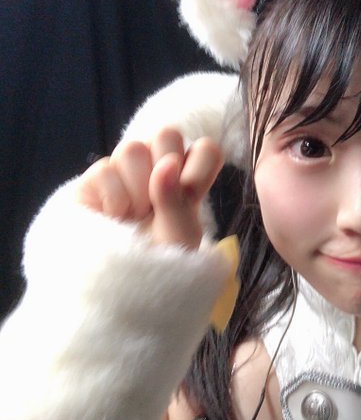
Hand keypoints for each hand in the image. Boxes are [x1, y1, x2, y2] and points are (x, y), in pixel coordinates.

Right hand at [77, 128, 223, 248]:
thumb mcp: (180, 235)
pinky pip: (105, 169)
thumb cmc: (161, 261)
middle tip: (157, 206)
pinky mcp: (95, 179)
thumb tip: (165, 165)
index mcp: (187, 177)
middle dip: (165, 171)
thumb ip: (176, 200)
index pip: (205, 148)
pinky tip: (115, 218)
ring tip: (135, 216)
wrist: (124, 285)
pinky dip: (114, 199)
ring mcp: (124, 170)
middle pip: (167, 134)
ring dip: (138, 189)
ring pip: (132, 148)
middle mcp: (156, 166)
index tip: (190, 197)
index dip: (198, 169)